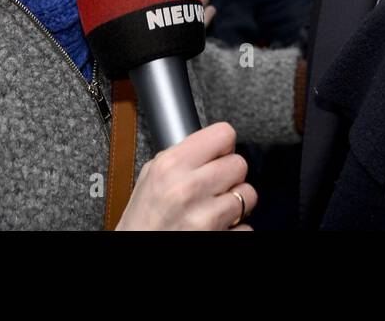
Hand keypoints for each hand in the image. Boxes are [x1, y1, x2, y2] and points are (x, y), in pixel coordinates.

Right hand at [115, 121, 256, 229]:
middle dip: (230, 175)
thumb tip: (209, 145)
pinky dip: (235, 228)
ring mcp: (206, 217)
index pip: (223, 135)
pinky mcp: (218, 238)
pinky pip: (246, 226)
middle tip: (215, 185)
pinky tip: (216, 226)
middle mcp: (189, 188)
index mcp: (171, 165)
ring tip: (215, 207)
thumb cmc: (142, 220)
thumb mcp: (150, 176)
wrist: (135, 250)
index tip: (218, 155)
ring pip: (248, 194)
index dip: (223, 146)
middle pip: (239, 164)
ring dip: (235, 202)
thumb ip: (180, 156)